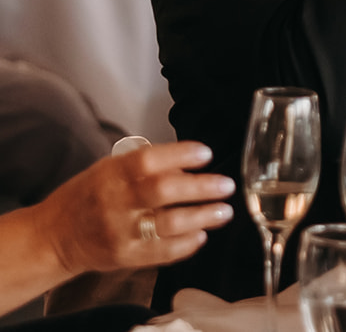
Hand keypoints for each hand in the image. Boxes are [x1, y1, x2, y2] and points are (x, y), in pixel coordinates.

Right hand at [40, 141, 233, 276]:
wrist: (54, 238)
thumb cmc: (88, 197)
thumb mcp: (108, 170)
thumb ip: (145, 166)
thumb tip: (188, 163)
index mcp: (111, 175)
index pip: (148, 161)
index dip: (181, 154)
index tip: (206, 153)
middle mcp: (115, 203)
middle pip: (163, 191)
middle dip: (201, 187)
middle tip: (226, 185)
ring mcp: (120, 232)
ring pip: (168, 224)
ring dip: (202, 217)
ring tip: (223, 212)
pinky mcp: (124, 257)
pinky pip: (162, 252)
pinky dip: (186, 244)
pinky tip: (201, 235)